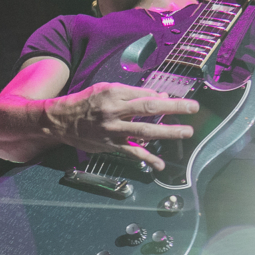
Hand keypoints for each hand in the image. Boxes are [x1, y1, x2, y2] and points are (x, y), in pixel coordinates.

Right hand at [45, 82, 196, 169]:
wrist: (61, 120)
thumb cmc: (86, 103)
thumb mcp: (106, 90)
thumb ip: (131, 93)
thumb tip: (158, 97)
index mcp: (113, 93)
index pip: (144, 94)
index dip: (163, 98)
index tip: (178, 101)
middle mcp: (114, 111)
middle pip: (148, 108)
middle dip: (173, 108)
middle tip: (193, 108)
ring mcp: (113, 130)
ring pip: (144, 131)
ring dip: (167, 133)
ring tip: (186, 132)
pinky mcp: (110, 145)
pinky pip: (132, 153)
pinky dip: (147, 159)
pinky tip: (160, 164)